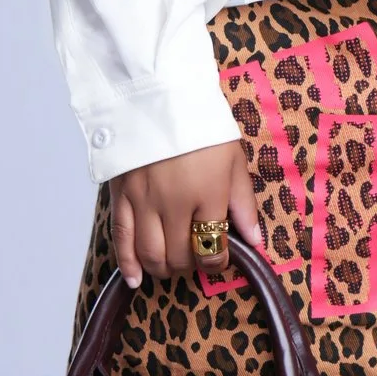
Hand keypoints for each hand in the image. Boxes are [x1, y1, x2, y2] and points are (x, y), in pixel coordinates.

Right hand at [109, 138, 264, 288]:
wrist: (160, 96)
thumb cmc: (202, 128)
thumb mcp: (233, 160)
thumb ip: (243, 205)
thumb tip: (255, 242)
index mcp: (208, 194)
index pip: (213, 248)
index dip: (217, 262)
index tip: (219, 258)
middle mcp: (175, 204)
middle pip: (180, 256)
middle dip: (190, 266)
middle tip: (195, 258)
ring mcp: (144, 202)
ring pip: (151, 254)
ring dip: (163, 269)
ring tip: (171, 266)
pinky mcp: (121, 197)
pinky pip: (121, 239)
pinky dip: (128, 264)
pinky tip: (135, 279)